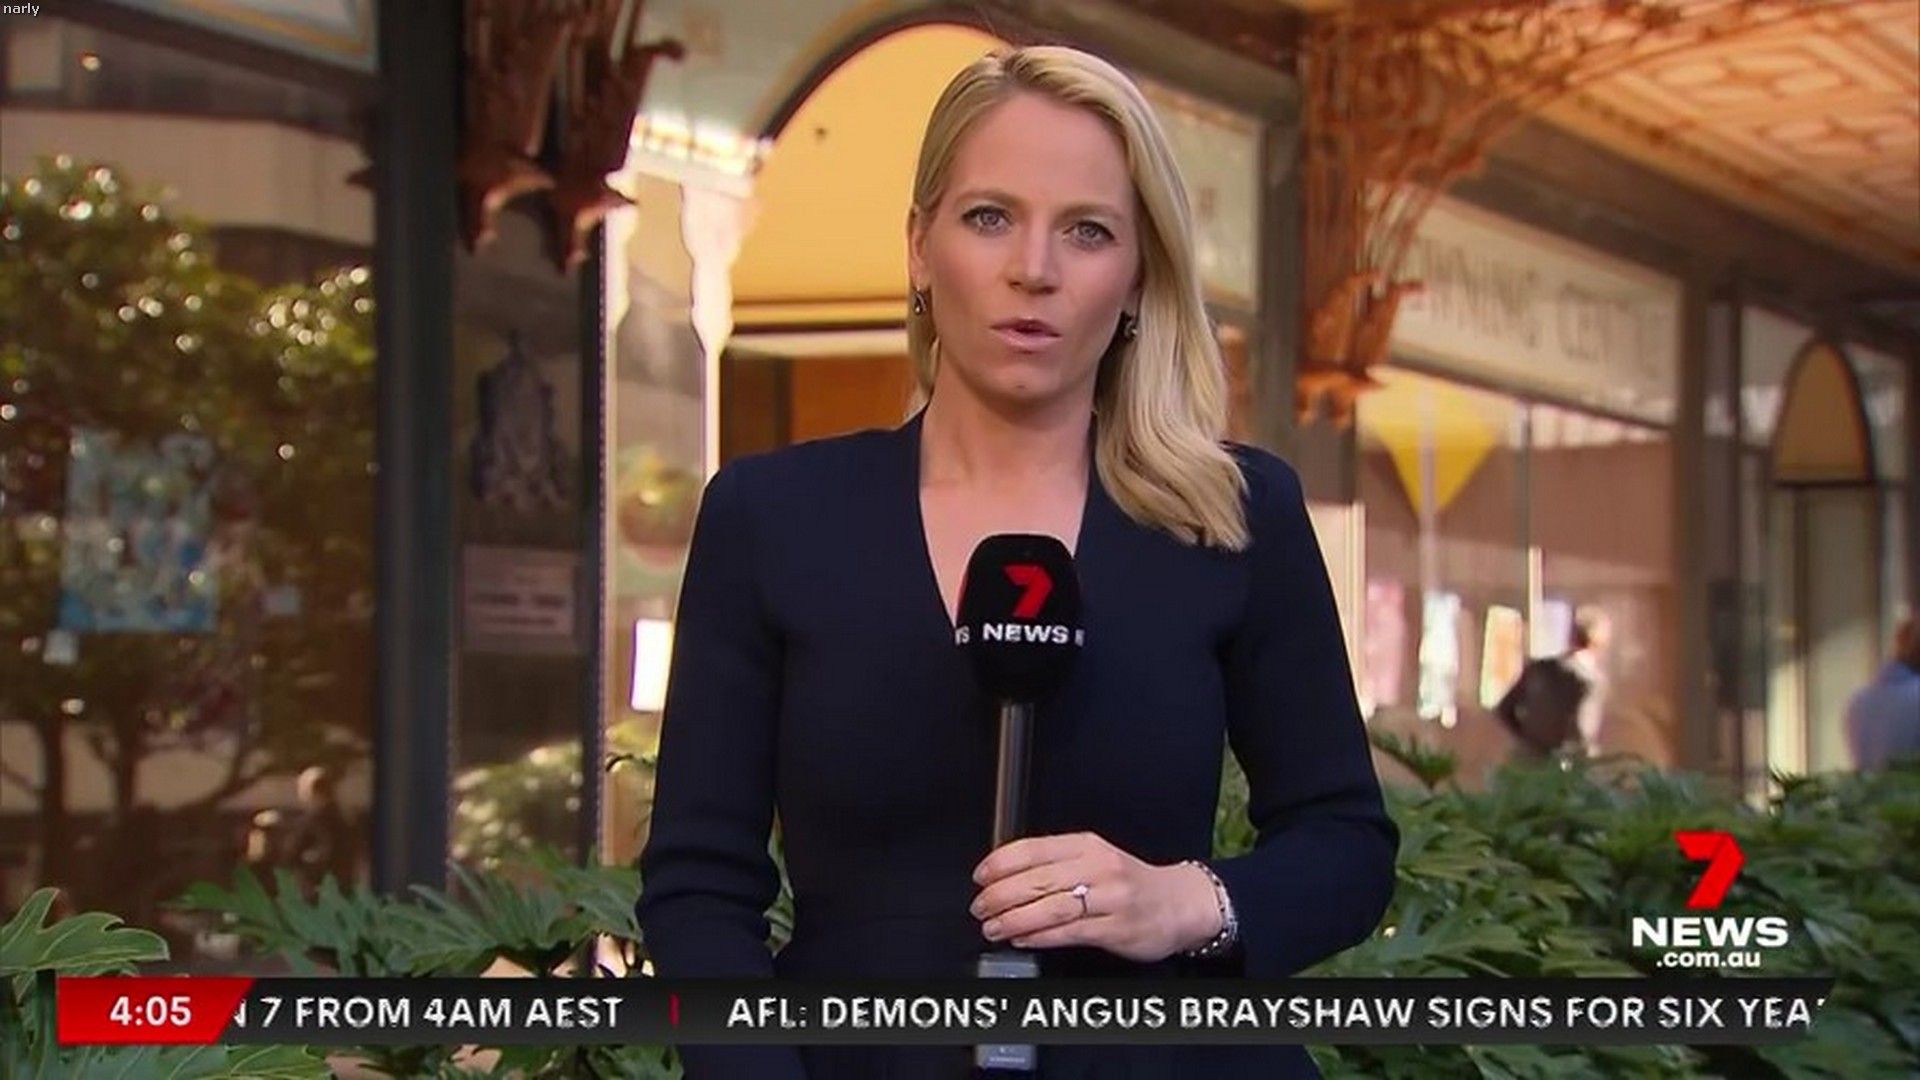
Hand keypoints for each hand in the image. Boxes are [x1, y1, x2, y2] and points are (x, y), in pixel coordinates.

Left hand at [969, 832, 1221, 962]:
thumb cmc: (1129, 882)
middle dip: (1000, 895)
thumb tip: (1004, 875)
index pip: (1034, 848)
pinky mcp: (1115, 928)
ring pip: (1050, 907)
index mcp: (1087, 844)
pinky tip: (1022, 938)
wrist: (1179, 903)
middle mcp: (1098, 867)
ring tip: (994, 927)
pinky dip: (1039, 936)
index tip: (980, 876)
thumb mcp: (1095, 858)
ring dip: (1014, 919)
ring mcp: (1109, 898)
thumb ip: (1055, 862)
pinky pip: (1068, 932)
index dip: (1001, 863)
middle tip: (980, 907)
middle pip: (1037, 879)